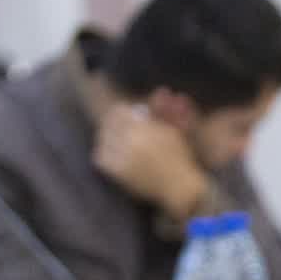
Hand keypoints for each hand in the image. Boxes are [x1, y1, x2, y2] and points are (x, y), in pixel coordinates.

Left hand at [93, 103, 206, 221]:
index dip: (122, 113)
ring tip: (118, 142)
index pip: (119, 111)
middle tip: (120, 130)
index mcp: (143, 129)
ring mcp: (121, 158)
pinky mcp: (117, 173)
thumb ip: (164, 111)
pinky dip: (104, 154)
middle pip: (108, 124)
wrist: (180, 188)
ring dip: (108, 138)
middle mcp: (129, 141)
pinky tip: (115, 155)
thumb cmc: (179, 158)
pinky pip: (100, 158)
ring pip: (102, 139)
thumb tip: (161, 91)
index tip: (127, 117)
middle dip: (114, 125)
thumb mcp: (173, 131)